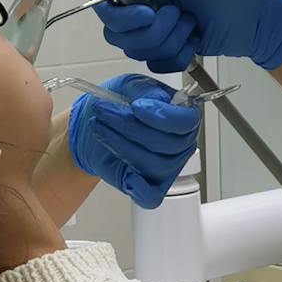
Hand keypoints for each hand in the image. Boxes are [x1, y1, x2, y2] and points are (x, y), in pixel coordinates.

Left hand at [67, 75, 199, 209]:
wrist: (95, 122)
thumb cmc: (118, 104)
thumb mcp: (130, 86)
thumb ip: (145, 91)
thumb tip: (153, 102)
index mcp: (183, 117)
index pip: (186, 122)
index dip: (162, 116)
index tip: (136, 107)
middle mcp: (180, 144)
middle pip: (167, 144)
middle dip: (130, 126)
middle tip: (105, 111)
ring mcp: (167, 167)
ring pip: (153, 164)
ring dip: (121, 144)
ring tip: (99, 127)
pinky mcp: (150, 185)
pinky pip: (152, 196)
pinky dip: (141, 189)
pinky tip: (128, 177)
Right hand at [92, 0, 281, 71]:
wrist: (259, 18)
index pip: (106, 0)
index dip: (117, 13)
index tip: (146, 14)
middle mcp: (145, 6)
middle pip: (116, 32)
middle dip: (150, 30)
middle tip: (178, 15)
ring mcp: (157, 31)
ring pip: (136, 50)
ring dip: (168, 41)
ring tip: (192, 25)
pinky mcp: (170, 52)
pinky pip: (155, 65)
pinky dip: (177, 56)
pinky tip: (195, 42)